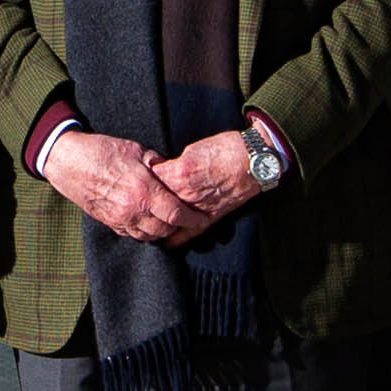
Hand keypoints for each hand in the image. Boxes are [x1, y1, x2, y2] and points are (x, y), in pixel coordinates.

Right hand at [44, 128, 202, 246]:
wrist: (68, 162)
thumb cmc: (102, 151)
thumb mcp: (135, 150)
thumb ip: (157, 163)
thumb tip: (172, 170)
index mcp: (143, 190)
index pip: (176, 214)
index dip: (192, 219)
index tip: (201, 216)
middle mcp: (133, 210)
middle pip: (166, 230)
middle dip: (179, 226)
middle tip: (188, 218)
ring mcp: (120, 219)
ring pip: (150, 237)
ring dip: (162, 231)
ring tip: (169, 221)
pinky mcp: (109, 222)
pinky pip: (133, 235)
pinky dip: (145, 232)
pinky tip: (149, 221)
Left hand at [149, 131, 270, 230]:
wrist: (251, 160)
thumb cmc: (225, 149)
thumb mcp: (193, 149)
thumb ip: (175, 164)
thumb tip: (161, 172)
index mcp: (179, 172)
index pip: (151, 180)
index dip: (144, 180)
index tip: (139, 182)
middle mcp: (186, 193)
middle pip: (157, 202)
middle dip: (148, 202)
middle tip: (139, 202)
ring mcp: (197, 207)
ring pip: (170, 218)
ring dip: (160, 219)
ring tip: (148, 220)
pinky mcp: (210, 217)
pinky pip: (189, 231)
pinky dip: (177, 237)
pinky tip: (167, 241)